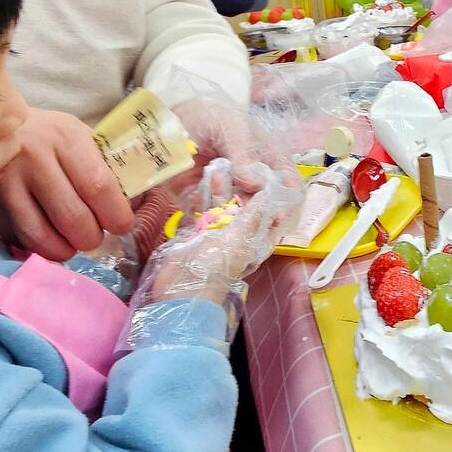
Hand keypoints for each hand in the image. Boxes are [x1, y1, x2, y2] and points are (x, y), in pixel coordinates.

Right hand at [0, 108, 133, 260]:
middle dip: (91, 237)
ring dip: (66, 249)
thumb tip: (138, 202)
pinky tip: (48, 240)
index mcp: (66, 137)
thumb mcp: (81, 139)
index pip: (99, 186)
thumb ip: (109, 167)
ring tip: (73, 242)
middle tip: (94, 235)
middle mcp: (34, 156)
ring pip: (43, 236)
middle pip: (73, 217)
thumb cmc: (49, 139)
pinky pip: (20, 239)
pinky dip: (40, 249)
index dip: (115, 215)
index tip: (121, 224)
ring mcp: (6, 181)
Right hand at [145, 162, 299, 306]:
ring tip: (215, 166)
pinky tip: (201, 180)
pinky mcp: (198, 234)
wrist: (180, 289)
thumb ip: (253, 216)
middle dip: (238, 185)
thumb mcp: (239, 240)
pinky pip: (204, 212)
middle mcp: (240, 236)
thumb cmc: (216, 266)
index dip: (265, 191)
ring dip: (220, 188)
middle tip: (233, 162)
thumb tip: (270, 193)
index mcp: (256, 240)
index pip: (266, 212)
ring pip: (222, 206)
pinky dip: (203, 197)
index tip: (261, 168)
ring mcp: (218, 235)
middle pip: (242, 205)